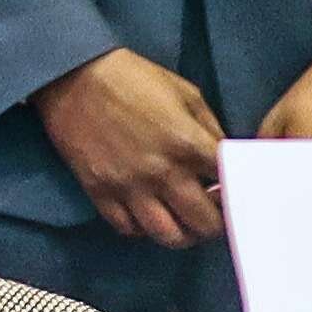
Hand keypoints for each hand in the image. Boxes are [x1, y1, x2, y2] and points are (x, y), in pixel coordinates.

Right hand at [32, 44, 227, 247]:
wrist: (72, 76)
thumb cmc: (134, 79)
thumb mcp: (186, 93)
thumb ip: (210, 130)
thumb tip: (224, 162)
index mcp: (189, 144)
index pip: (232, 187)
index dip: (239, 193)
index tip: (234, 192)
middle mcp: (163, 172)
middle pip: (205, 223)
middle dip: (216, 222)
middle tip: (212, 213)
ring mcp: (129, 186)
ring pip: (168, 236)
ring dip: (183, 233)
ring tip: (182, 221)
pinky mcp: (99, 191)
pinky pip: (128, 228)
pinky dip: (143, 228)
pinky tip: (147, 213)